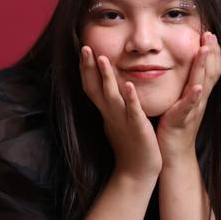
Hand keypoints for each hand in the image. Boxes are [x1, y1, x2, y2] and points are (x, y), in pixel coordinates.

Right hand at [79, 46, 162, 182]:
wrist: (136, 172)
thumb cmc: (129, 145)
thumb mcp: (117, 121)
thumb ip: (112, 105)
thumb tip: (106, 92)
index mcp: (107, 111)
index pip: (92, 86)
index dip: (86, 69)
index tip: (83, 49)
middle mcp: (111, 114)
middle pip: (95, 88)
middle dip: (90, 68)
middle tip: (84, 47)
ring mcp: (122, 120)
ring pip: (111, 96)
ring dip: (106, 78)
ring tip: (103, 58)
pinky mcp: (137, 128)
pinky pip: (132, 111)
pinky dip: (129, 98)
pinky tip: (127, 85)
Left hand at [155, 31, 220, 164]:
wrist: (173, 156)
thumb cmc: (173, 129)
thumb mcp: (180, 103)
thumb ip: (183, 87)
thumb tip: (182, 71)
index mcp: (197, 95)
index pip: (209, 69)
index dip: (212, 52)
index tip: (209, 33)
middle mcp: (199, 100)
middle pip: (210, 72)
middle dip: (211, 52)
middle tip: (210, 33)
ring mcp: (192, 110)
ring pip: (202, 84)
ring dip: (204, 66)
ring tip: (206, 49)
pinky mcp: (181, 120)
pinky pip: (189, 106)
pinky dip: (194, 96)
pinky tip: (197, 86)